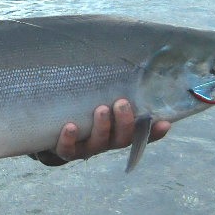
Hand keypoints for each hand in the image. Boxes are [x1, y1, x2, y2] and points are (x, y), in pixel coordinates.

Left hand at [53, 99, 169, 160]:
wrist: (49, 134)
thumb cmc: (81, 110)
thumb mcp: (98, 99)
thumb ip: (111, 90)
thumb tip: (129, 64)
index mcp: (117, 132)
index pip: (141, 135)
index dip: (154, 132)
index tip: (165, 123)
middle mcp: (105, 142)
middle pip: (121, 139)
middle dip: (124, 122)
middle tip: (122, 103)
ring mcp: (85, 148)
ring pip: (98, 143)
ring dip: (102, 127)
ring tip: (101, 109)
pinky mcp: (64, 150)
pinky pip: (67, 149)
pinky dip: (69, 138)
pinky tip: (70, 126)